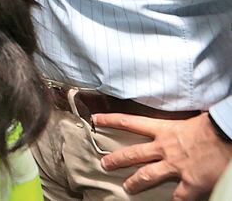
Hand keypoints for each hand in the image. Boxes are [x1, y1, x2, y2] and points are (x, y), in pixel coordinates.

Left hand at [95, 112, 231, 199]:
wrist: (227, 136)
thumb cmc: (213, 124)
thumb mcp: (191, 120)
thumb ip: (179, 126)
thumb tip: (182, 125)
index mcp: (164, 129)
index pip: (130, 121)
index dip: (110, 120)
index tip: (95, 120)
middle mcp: (164, 148)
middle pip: (133, 154)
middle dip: (116, 160)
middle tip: (104, 164)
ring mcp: (175, 167)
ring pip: (147, 176)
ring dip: (134, 182)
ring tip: (126, 188)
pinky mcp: (190, 183)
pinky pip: (178, 196)